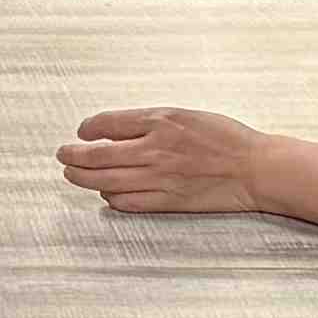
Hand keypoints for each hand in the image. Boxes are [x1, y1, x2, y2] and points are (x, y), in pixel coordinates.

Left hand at [57, 104, 275, 216]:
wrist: (255, 168)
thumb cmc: (227, 138)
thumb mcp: (187, 115)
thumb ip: (152, 121)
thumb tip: (116, 129)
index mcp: (161, 120)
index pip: (108, 123)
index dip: (88, 128)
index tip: (82, 131)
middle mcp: (156, 149)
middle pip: (98, 155)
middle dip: (73, 156)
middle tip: (63, 155)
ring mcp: (160, 177)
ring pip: (106, 180)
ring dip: (83, 178)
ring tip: (72, 174)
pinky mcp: (167, 201)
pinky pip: (127, 202)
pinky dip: (111, 197)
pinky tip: (106, 192)